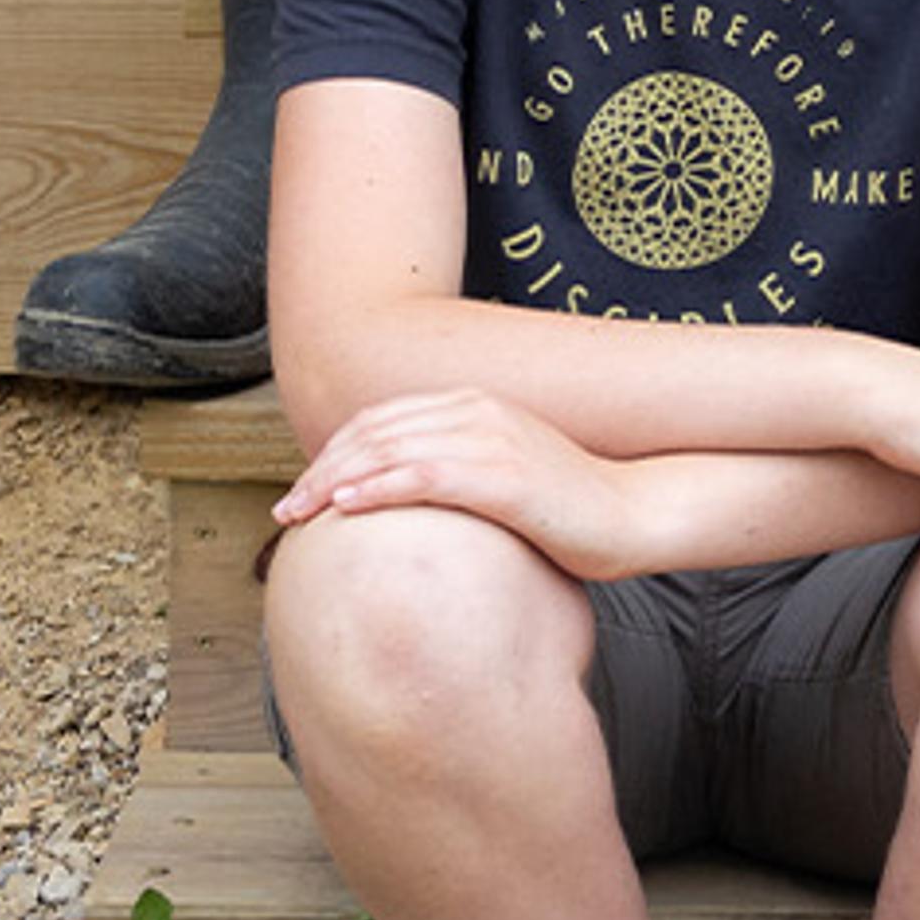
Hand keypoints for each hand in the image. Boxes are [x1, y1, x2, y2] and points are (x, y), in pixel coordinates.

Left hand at [273, 386, 659, 581]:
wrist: (633, 513)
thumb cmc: (571, 508)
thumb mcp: (506, 477)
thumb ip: (460, 473)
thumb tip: (412, 500)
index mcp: (478, 406)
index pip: (385, 419)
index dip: (336, 451)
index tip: (305, 489)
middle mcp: (479, 412)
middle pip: (377, 431)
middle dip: (322, 468)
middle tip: (286, 509)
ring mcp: (492, 440)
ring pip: (390, 451)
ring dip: (334, 481)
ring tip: (299, 512)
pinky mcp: (503, 477)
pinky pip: (423, 477)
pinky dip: (376, 489)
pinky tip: (345, 509)